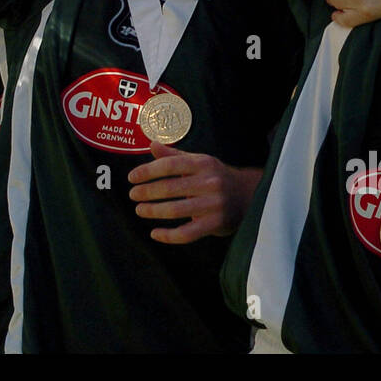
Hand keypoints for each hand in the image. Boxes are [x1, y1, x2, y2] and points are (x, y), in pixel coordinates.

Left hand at [128, 143, 260, 243]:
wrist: (248, 195)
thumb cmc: (216, 176)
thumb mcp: (199, 161)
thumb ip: (174, 155)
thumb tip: (152, 144)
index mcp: (203, 164)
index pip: (170, 165)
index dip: (148, 171)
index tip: (132, 177)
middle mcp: (209, 182)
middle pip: (170, 188)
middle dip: (147, 192)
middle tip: (132, 195)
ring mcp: (213, 204)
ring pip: (176, 210)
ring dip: (153, 211)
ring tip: (139, 210)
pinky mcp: (215, 224)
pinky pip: (187, 233)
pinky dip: (168, 236)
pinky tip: (155, 233)